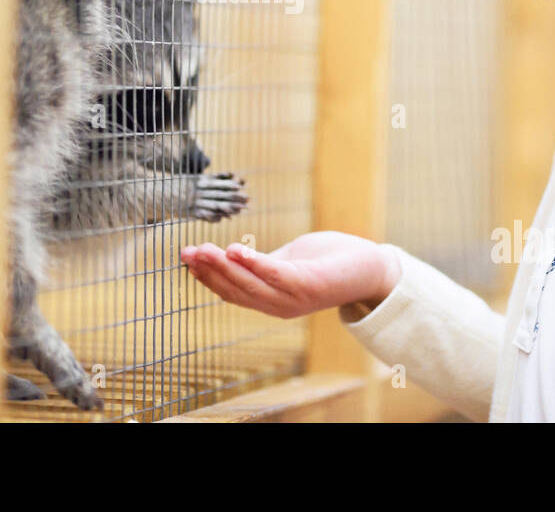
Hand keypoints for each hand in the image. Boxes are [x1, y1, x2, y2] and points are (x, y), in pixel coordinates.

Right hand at [179, 231, 400, 318]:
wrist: (370, 267)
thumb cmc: (329, 261)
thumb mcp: (288, 262)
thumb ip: (263, 264)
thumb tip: (234, 255)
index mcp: (271, 301)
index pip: (231, 293)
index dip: (207, 278)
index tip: (185, 259)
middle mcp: (280, 307)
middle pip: (235, 291)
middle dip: (207, 271)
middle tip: (184, 252)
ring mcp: (294, 299)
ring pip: (250, 285)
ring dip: (222, 267)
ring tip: (201, 250)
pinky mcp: (309, 285)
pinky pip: (275, 274)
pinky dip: (253, 263)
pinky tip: (234, 248)